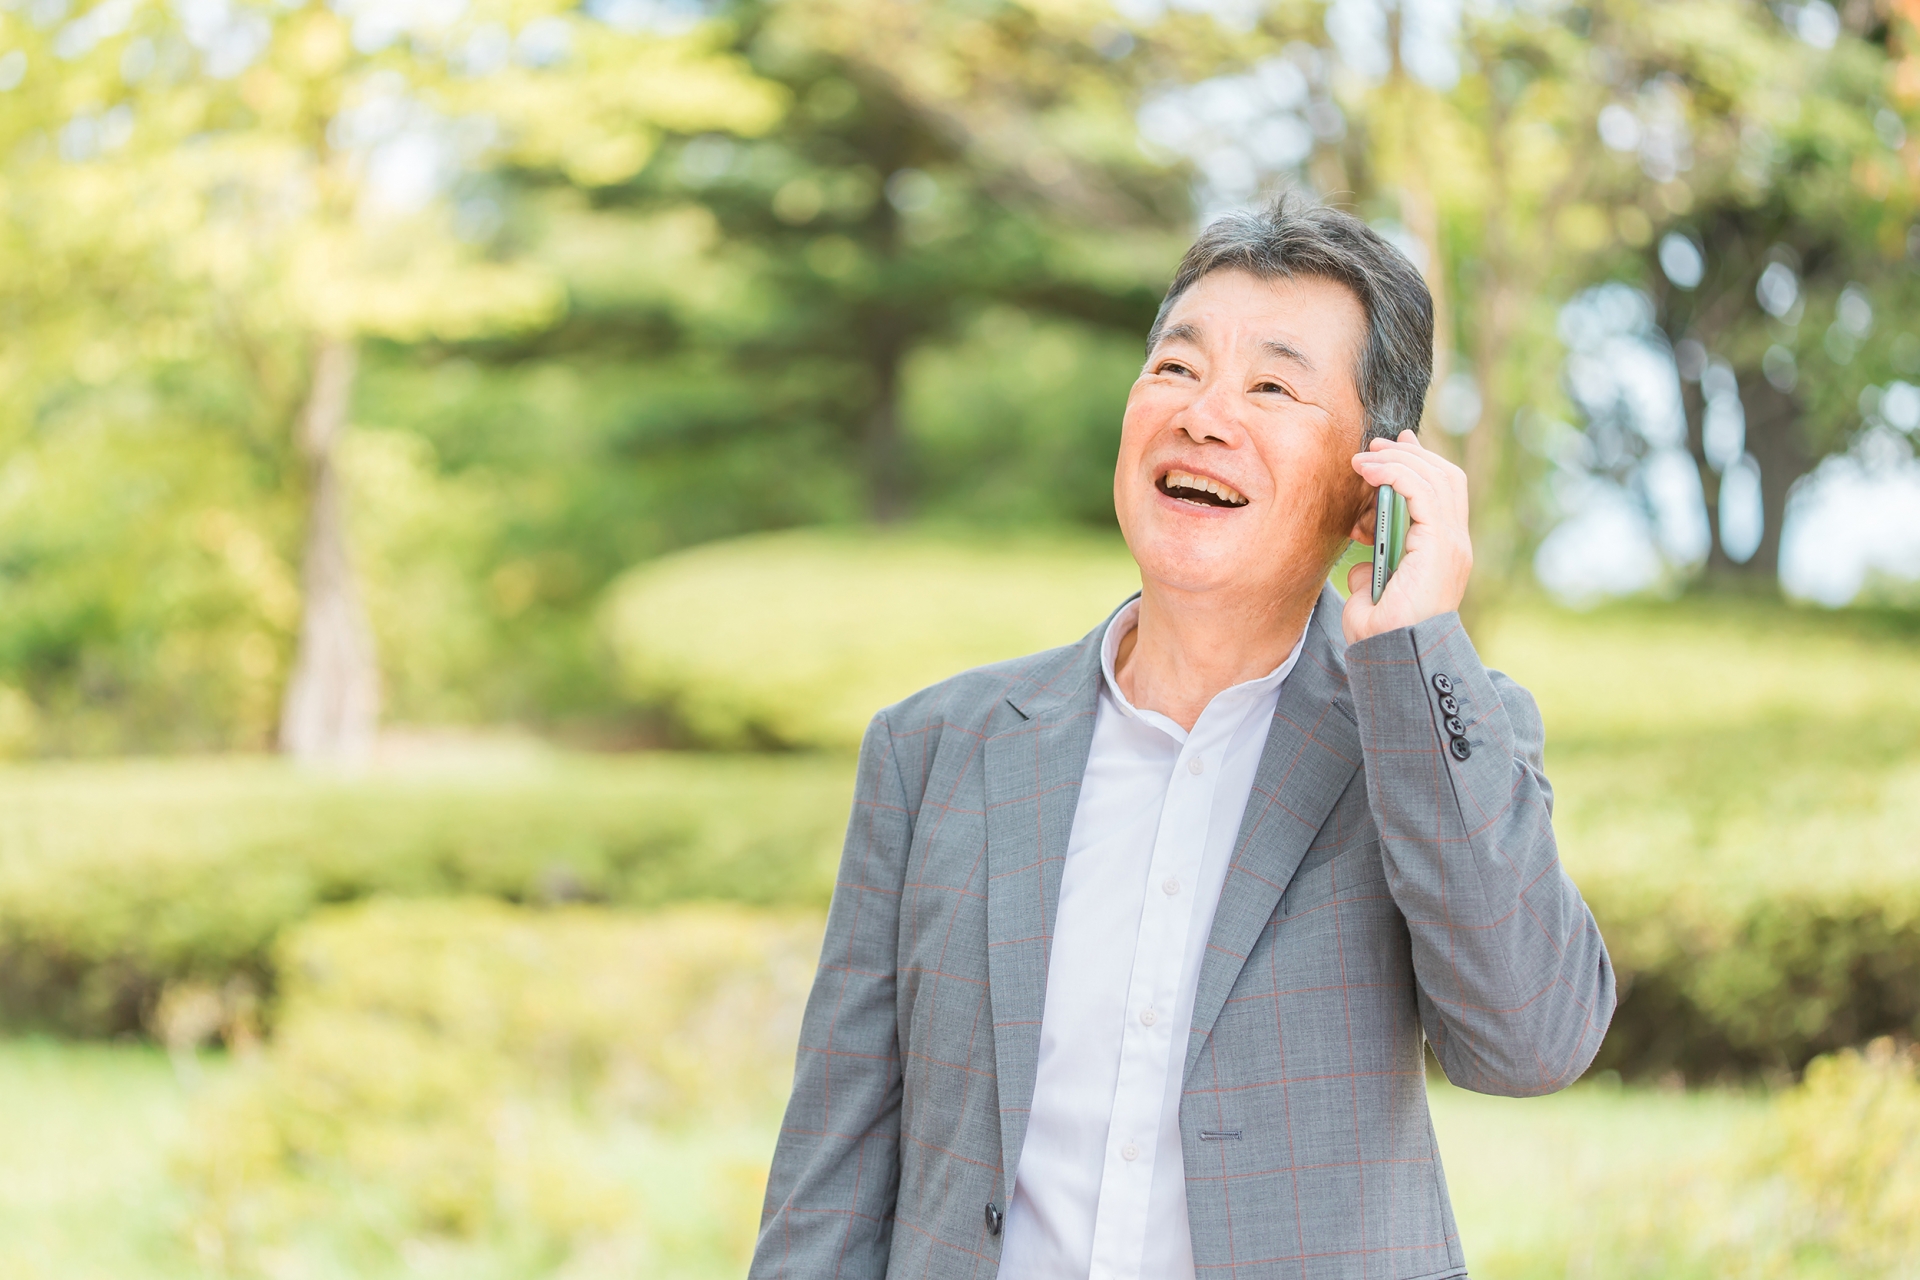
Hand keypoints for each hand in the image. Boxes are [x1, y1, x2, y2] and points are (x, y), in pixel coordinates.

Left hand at [1342, 430, 1472, 643]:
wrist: (1394, 658)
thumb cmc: (1381, 637)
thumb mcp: (1371, 596)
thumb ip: (1372, 574)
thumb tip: (1361, 565)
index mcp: (1443, 554)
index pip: (1443, 494)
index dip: (1419, 465)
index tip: (1389, 449)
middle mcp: (1454, 546)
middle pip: (1445, 478)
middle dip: (1408, 456)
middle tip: (1374, 447)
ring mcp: (1451, 545)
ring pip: (1436, 479)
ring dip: (1398, 461)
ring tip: (1365, 458)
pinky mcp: (1440, 545)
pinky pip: (1422, 492)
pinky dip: (1396, 474)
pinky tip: (1370, 471)